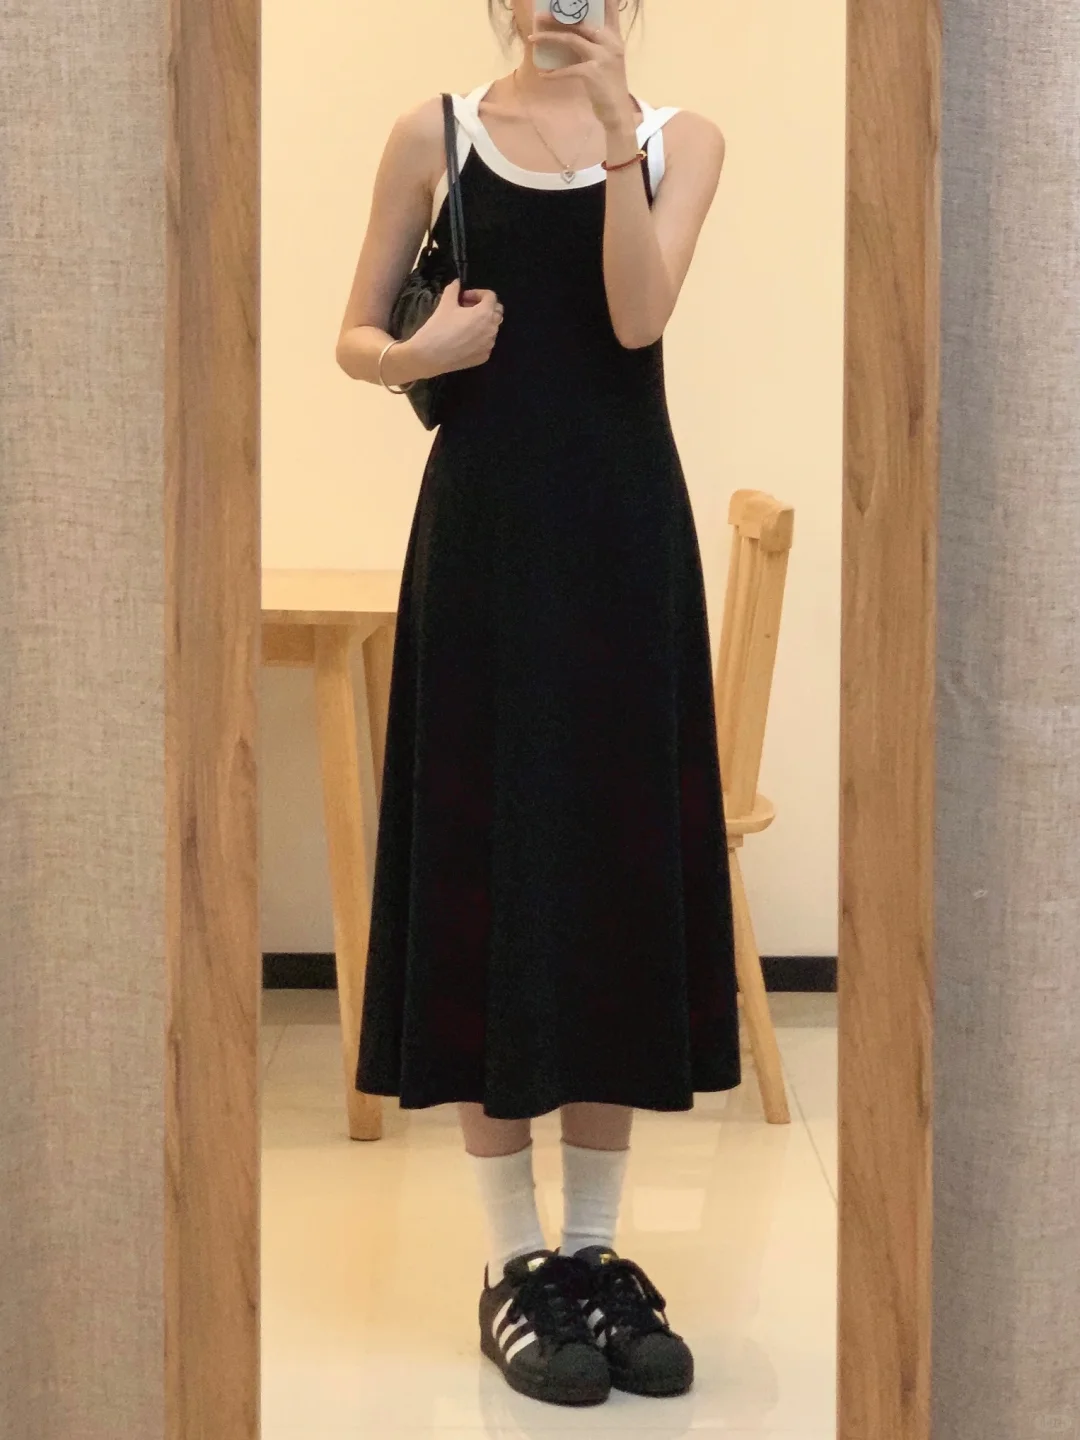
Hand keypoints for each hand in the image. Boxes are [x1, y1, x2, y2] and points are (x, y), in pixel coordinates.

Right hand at [407, 281, 503, 377]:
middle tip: (466, 308)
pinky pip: (486, 343)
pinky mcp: (484, 357)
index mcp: (485, 313)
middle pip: (496, 312)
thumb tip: (457, 283)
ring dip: (482, 322)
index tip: (464, 297)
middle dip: (484, 306)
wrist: (429, 356)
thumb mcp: (445, 304)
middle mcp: (492, 329)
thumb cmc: (438, 327)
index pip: (491, 296)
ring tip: (465, 323)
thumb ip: (454, 289)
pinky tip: (464, 338)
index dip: (478, 293)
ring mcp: (489, 345)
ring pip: (492, 328)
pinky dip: (479, 337)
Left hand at [530, 0, 635, 132]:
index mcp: (614, 37)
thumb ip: (595, 44)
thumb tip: (571, 34)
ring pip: (571, 40)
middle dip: (557, 18)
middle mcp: (610, 42)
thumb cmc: (608, 86)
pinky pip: (568, 69)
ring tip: (533, 38)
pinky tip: (543, 74)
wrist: (617, 112)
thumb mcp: (607, 59)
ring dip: (549, 38)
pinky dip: (554, 73)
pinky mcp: (593, 73)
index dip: (597, 1)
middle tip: (539, 16)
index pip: (608, 10)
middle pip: (580, 23)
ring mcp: (602, 57)